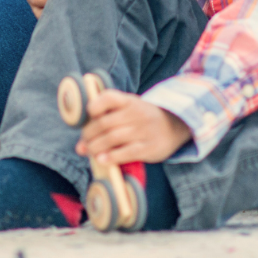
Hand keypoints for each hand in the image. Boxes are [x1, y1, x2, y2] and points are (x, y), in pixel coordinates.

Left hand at [75, 90, 190, 164]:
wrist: (175, 126)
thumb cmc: (144, 119)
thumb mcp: (131, 108)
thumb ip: (109, 117)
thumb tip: (82, 142)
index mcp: (129, 101)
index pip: (108, 97)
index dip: (94, 106)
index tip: (88, 116)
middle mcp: (136, 113)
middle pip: (105, 123)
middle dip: (89, 134)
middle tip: (83, 144)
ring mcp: (144, 130)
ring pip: (112, 138)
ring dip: (96, 147)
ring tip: (90, 152)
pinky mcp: (149, 147)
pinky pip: (127, 153)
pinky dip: (111, 157)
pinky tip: (102, 160)